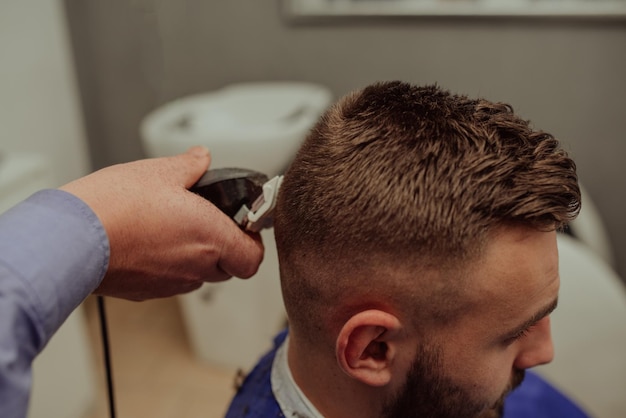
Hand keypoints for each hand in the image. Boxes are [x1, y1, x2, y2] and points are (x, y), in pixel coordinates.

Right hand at [60, 146, 263, 300]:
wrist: (70, 239)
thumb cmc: (116, 206)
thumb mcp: (160, 172)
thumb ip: (190, 166)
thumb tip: (201, 158)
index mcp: (211, 238)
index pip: (252, 259)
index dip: (251, 242)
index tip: (242, 224)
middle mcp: (196, 267)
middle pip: (228, 267)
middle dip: (223, 246)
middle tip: (207, 220)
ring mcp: (171, 284)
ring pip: (198, 275)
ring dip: (195, 255)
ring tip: (173, 226)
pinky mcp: (146, 292)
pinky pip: (170, 281)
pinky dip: (169, 264)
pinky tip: (148, 240)